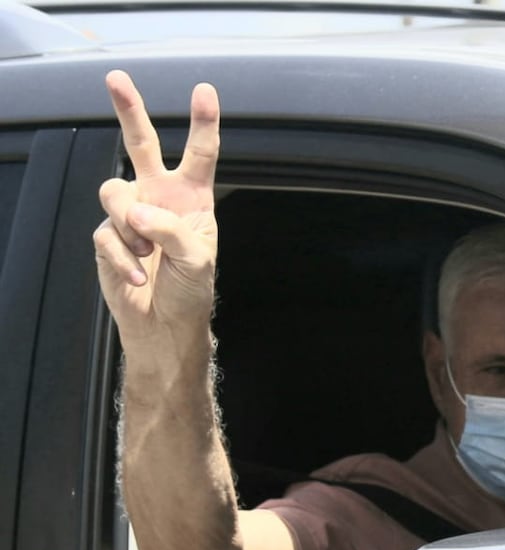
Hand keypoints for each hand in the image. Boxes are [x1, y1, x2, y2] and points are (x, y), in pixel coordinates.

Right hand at [94, 70, 219, 351]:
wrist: (165, 323)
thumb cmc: (191, 289)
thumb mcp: (197, 260)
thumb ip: (172, 230)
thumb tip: (137, 212)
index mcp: (192, 198)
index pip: (200, 155)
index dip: (202, 123)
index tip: (205, 91)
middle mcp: (159, 197)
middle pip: (140, 144)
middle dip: (129, 111)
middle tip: (117, 78)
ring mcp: (131, 214)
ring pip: (114, 194)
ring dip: (131, 228)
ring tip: (149, 255)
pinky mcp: (109, 236)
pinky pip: (107, 234)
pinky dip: (124, 259)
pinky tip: (139, 276)